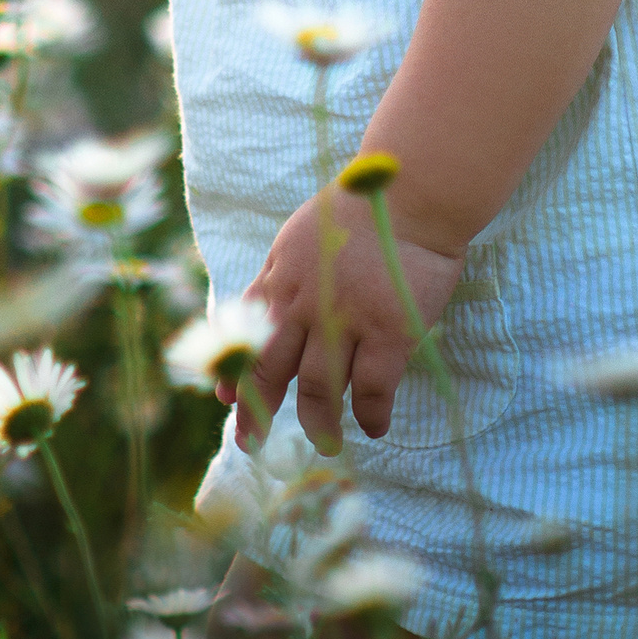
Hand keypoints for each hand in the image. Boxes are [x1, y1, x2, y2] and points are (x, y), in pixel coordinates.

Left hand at [222, 183, 465, 451]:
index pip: (245, 334)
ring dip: (318, 423)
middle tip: (254, 444)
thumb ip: (275, 278)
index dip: (234, 372)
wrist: (411, 194)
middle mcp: (305, 302)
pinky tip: (375, 425)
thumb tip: (246, 320)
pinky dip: (370, 414)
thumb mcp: (299, 237)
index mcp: (281, 276)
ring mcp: (345, 319)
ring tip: (324, 442)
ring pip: (318, 388)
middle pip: (270, 370)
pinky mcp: (387, 332)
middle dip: (258, 412)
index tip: (226, 403)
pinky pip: (371, 390)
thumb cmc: (358, 211)